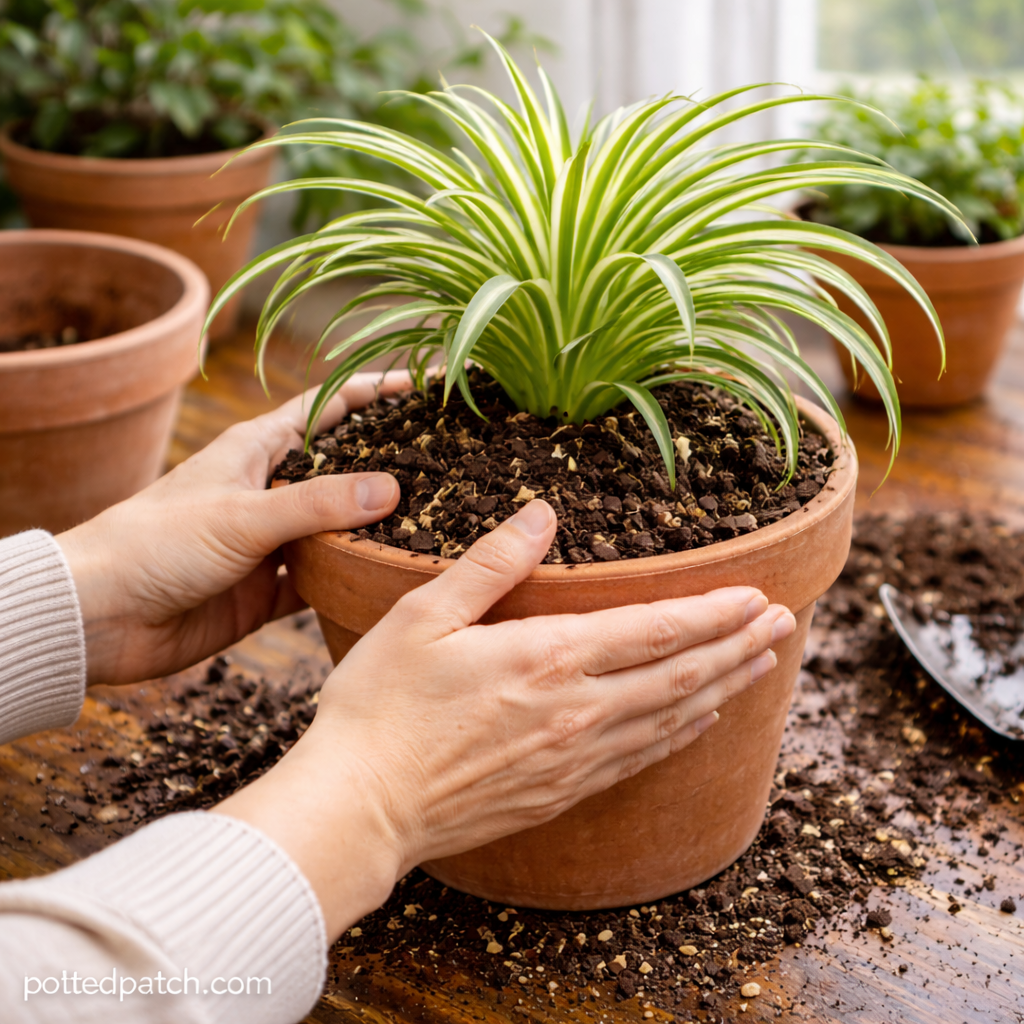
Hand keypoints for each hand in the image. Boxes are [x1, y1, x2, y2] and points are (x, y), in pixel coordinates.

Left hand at [56, 374, 408, 685]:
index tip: (427, 384)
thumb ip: (317, 504)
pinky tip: (393, 579)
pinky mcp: (272, 588)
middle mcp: (272, 490)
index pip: (331, 406)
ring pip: (343, 527)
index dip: (377, 390)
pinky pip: (328, 578)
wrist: (104, 616)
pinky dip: (356, 579)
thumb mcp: (241, 515)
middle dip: (394, 461)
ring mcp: (275, 540)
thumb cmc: (155, 543)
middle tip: (452, 459)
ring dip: (380, 527)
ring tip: (440, 522)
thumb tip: (392, 489)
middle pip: (347, 467)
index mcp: (259, 449)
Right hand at [216, 499, 795, 938]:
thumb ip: (491, 563)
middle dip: (737, 645)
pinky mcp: (561, 793)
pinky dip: (682, 734)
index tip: (756, 594)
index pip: (654, 630)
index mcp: (547, 658)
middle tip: (783, 623)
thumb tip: (542, 512)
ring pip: (672, 718)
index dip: (711, 612)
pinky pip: (641, 759)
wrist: (360, 808)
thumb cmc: (382, 706)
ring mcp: (574, 759)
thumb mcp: (424, 615)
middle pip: (681, 674)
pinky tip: (699, 721)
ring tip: (761, 664)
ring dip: (724, 687)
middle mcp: (576, 711)